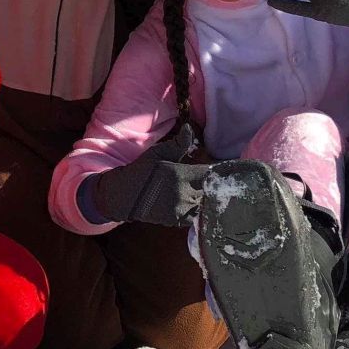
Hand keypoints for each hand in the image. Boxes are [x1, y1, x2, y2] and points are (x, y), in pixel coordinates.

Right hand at [85, 122, 206, 226]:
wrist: (124, 195)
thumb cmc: (142, 170)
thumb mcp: (158, 152)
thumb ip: (179, 143)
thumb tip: (190, 128)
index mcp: (181, 174)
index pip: (210, 173)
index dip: (218, 171)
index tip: (223, 169)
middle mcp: (183, 193)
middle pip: (210, 190)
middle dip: (212, 185)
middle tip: (214, 181)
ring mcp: (180, 209)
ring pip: (204, 204)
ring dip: (205, 198)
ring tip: (202, 191)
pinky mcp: (177, 221)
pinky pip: (195, 216)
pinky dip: (196, 210)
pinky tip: (191, 202)